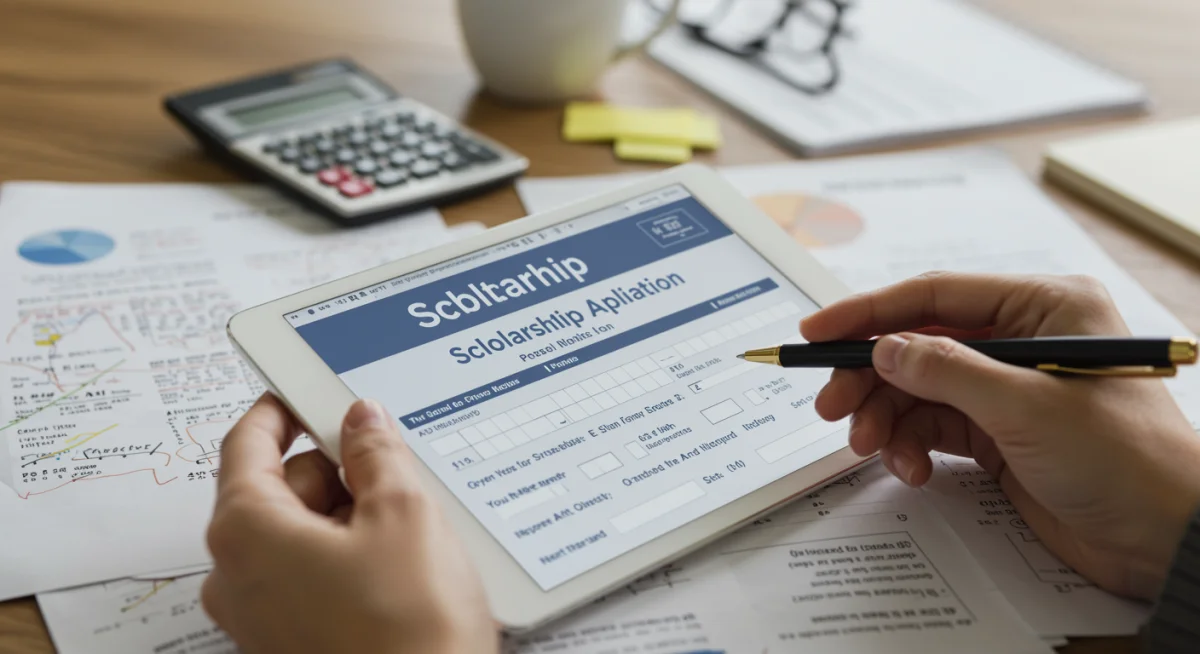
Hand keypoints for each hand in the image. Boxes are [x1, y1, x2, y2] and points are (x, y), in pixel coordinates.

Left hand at [201, 395, 496, 653]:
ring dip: (351, 516)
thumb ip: (378, 453)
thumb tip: (363, 422)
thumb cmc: (408, 631)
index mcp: (247, 530)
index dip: (281, 410)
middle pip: (279, 490)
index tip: (305, 390)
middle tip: (392, 465)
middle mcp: (238, 576)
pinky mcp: (293, 642)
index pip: (247, 444)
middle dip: (336, 471)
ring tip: (411, 525)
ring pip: (301, 535)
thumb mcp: (404, 514)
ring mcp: (263, 616)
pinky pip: (313, 576)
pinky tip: (403, 565)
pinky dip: (351, 557)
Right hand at [802, 272, 1199, 598]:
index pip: (937, 296)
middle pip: (919, 344)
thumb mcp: (1028, 408)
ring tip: (869, 445)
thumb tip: (885, 348)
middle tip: (831, 405)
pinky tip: (910, 469)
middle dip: (871, 376)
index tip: (818, 332)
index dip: (871, 312)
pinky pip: (933, 426)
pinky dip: (911, 445)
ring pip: (918, 389)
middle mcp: (1023, 340)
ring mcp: (1008, 388)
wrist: (1164, 539)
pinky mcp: (999, 433)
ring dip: (886, 417)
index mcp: (1044, 307)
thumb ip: (947, 371)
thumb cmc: (1126, 461)